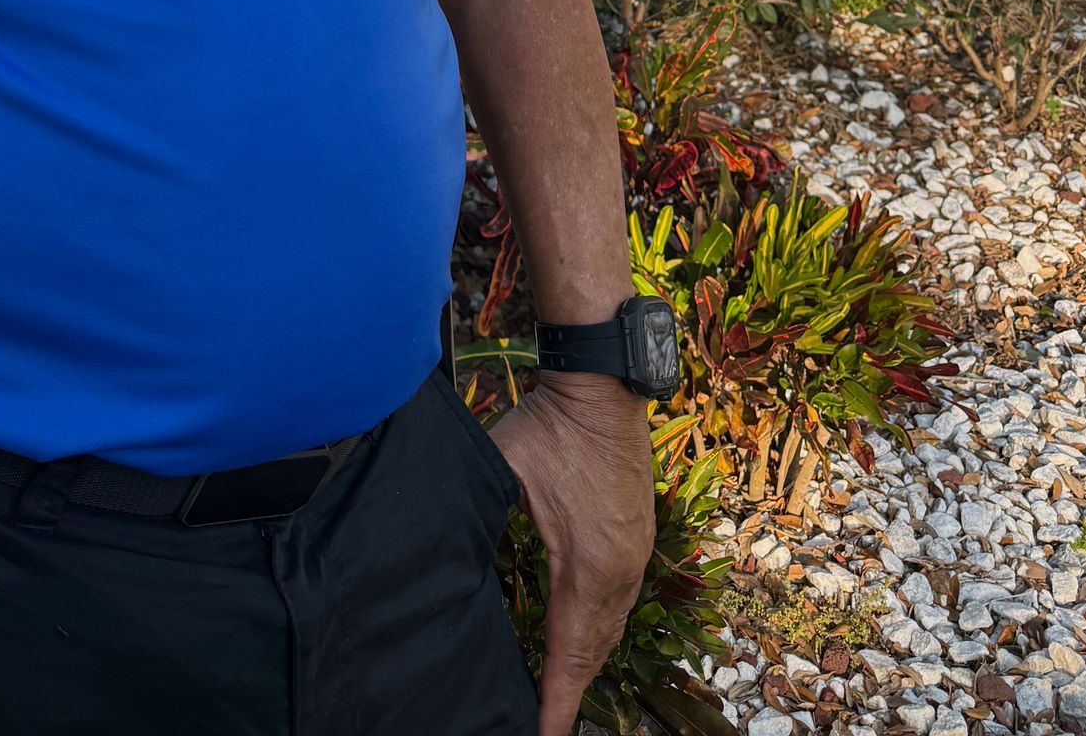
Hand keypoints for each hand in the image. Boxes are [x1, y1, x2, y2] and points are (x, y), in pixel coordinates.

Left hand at [487, 374, 654, 735]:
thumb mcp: (504, 473)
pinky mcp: (640, 538)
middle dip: (569, 693)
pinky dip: (601, 631)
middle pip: (595, 650)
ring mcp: (636, 555)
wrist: (602, 385)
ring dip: (586, 663)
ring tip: (560, 697)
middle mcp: (622, 571)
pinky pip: (622, 603)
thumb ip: (480, 518)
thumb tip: (446, 555)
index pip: (570, 653)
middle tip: (544, 724)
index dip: (555, 701)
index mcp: (588, 566)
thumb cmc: (550, 427)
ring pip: (612, 629)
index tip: (543, 734)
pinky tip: (584, 641)